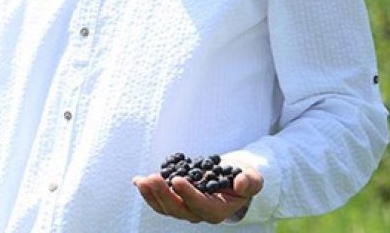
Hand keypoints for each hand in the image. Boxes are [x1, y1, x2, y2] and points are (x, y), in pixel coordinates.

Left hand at [131, 165, 263, 223]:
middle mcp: (198, 213)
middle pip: (178, 210)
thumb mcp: (252, 178)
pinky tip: (137, 181)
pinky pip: (158, 201)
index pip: (201, 206)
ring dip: (152, 195)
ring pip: (165, 208)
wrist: (230, 176)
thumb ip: (249, 182)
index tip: (177, 180)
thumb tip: (240, 184)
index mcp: (217, 210)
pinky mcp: (174, 201)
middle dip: (164, 195)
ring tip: (143, 180)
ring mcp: (184, 208)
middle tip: (153, 178)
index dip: (188, 195)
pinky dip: (147, 192)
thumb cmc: (242, 177)